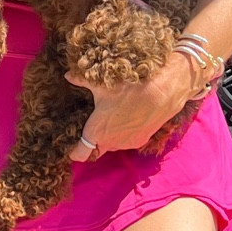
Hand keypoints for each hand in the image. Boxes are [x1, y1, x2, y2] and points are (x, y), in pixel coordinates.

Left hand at [69, 52, 198, 157]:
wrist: (162, 92)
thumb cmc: (129, 88)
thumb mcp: (101, 84)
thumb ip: (81, 81)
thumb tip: (68, 76)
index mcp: (96, 132)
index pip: (80, 154)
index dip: (74, 152)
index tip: (71, 148)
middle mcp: (110, 142)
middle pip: (96, 150)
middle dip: (92, 143)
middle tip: (90, 128)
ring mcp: (126, 143)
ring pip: (112, 145)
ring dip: (110, 137)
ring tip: (112, 119)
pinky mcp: (141, 141)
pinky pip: (126, 141)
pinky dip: (124, 134)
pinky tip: (127, 118)